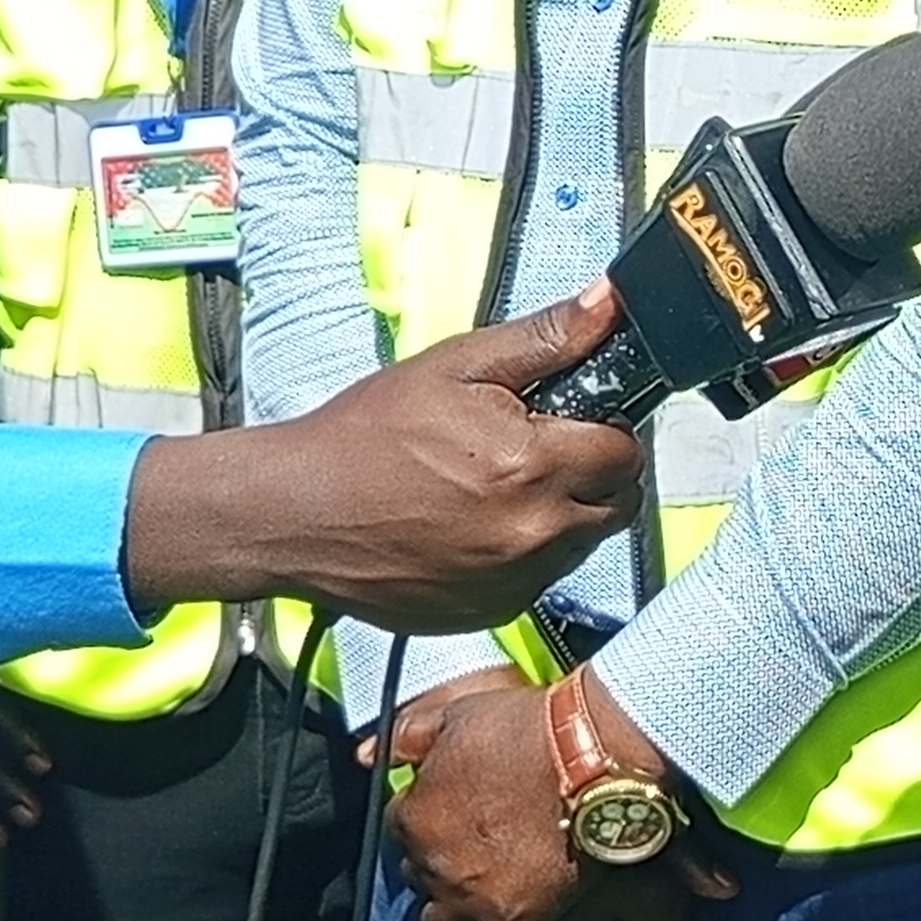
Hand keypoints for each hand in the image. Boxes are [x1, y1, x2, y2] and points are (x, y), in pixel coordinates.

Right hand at [120, 284, 646, 633]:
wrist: (293, 512)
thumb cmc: (364, 436)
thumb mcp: (454, 365)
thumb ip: (544, 337)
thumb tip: (609, 306)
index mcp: (531, 467)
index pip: (627, 452)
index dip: (606, 427)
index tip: (574, 419)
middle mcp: (530, 535)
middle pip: (617, 503)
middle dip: (595, 472)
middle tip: (541, 448)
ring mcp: (510, 583)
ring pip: (584, 544)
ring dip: (566, 514)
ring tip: (502, 484)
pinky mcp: (488, 614)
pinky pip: (541, 580)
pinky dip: (529, 554)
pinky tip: (480, 524)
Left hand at [387, 668, 730, 920]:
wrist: (593, 758)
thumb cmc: (530, 729)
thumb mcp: (461, 714)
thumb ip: (410, 735)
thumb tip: (371, 753)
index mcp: (414, 815)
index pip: (398, 826)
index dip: (425, 813)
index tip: (451, 807)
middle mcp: (434, 864)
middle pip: (419, 875)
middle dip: (439, 860)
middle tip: (474, 844)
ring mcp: (471, 898)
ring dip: (454, 907)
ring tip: (482, 890)